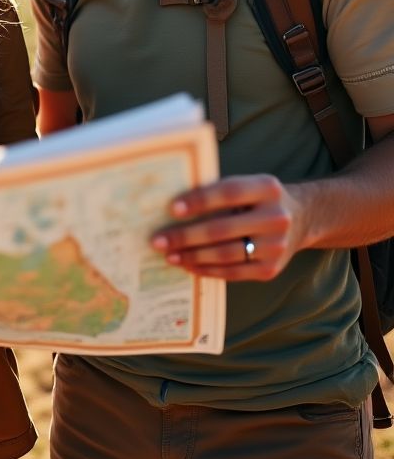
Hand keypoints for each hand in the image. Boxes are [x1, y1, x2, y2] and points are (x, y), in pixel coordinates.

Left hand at [151, 174, 305, 280]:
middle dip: (185, 236)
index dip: (199, 200)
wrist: (300, 219)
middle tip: (158, 240)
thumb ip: (218, 191)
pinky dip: (207, 269)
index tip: (172, 209)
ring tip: (169, 255)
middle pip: (222, 229)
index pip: (228, 193)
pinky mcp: (271, 269)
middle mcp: (276, 218)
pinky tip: (188, 265)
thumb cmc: (257, 199)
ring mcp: (276, 246)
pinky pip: (232, 272)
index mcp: (267, 188)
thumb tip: (170, 205)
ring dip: (192, 256)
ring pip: (225, 254)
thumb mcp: (247, 186)